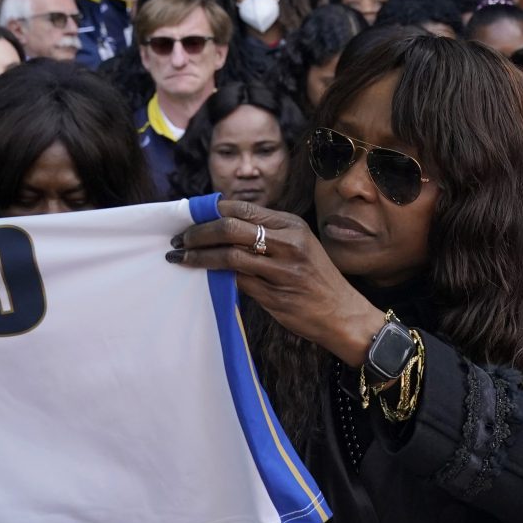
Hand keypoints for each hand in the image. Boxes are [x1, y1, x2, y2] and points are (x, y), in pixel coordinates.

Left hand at [169, 202, 383, 365]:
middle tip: (179, 239)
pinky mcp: (275, 295)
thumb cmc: (317, 280)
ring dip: (199, 256)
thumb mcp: (299, 246)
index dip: (211, 211)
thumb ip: (266, 235)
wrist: (343, 314)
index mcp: (292, 226)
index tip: (191, 218)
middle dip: (198, 232)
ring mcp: (282, 270)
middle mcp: (288, 243)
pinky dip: (216, 276)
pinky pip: (237, 281)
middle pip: (230, 227)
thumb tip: (221, 227)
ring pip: (228, 255)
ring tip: (181, 257)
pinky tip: (203, 275)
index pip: (241, 208)